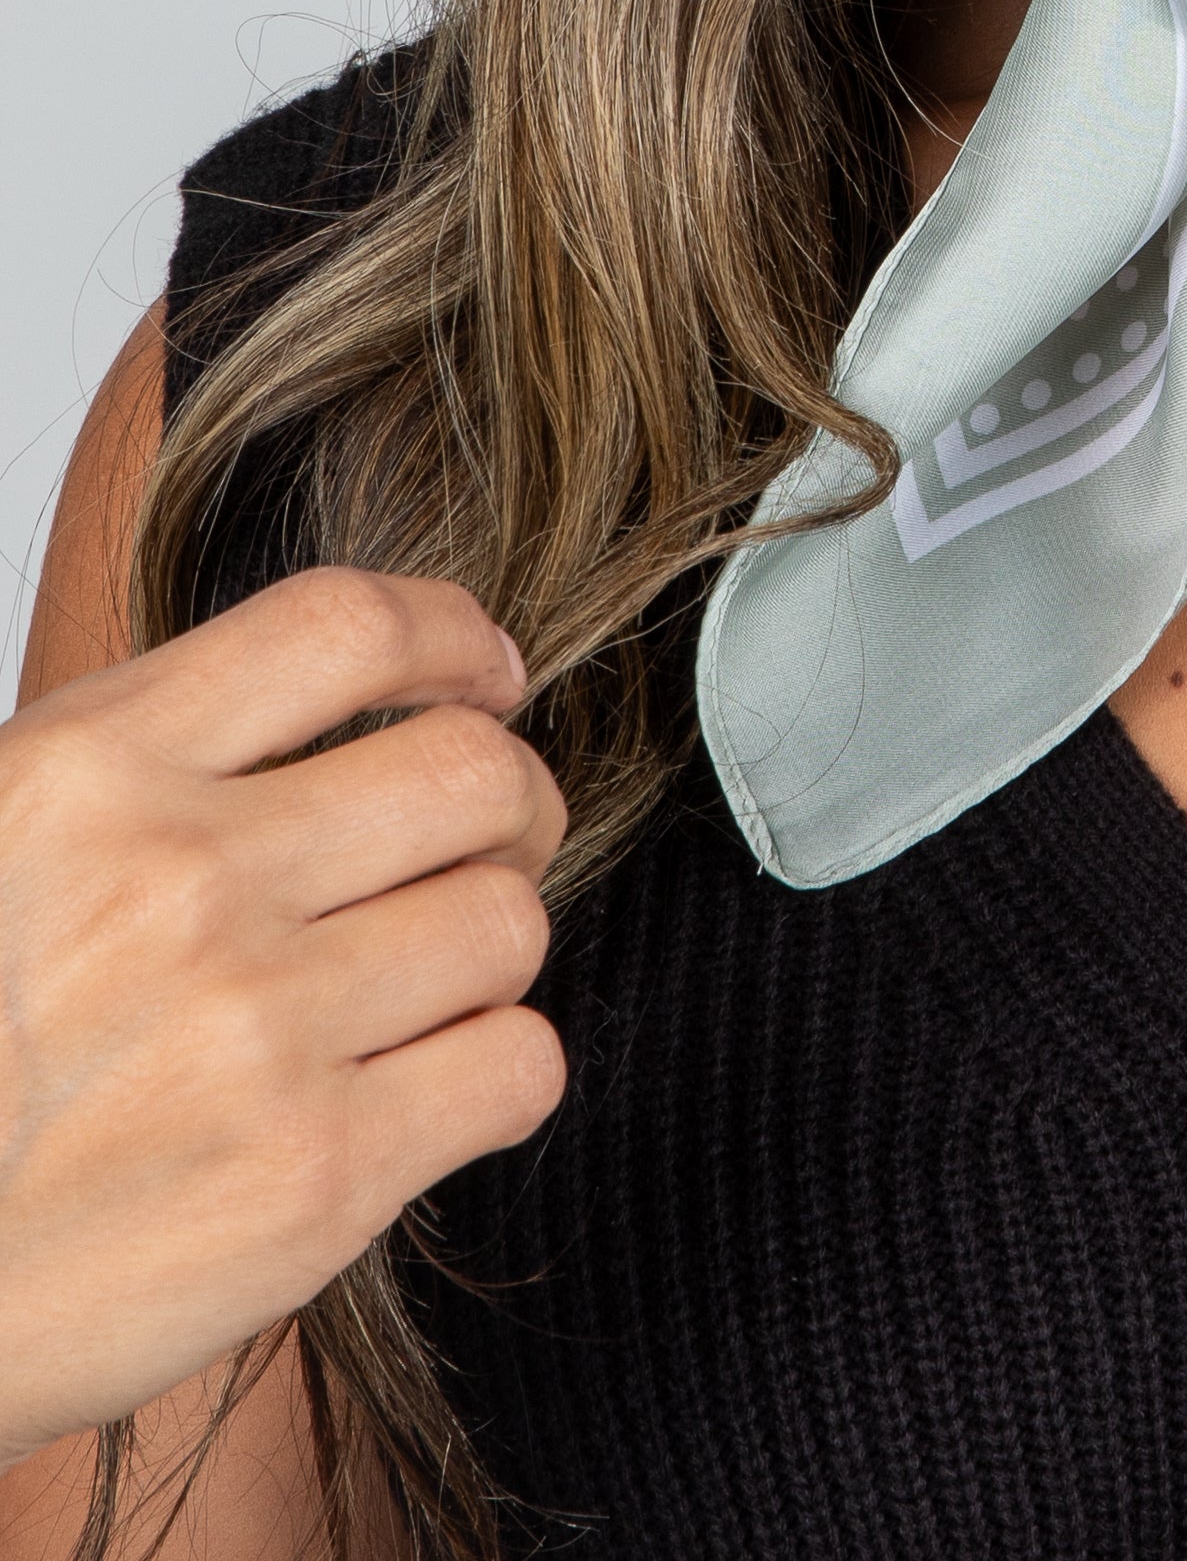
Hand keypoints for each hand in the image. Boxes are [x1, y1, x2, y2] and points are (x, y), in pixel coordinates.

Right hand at [0, 569, 565, 1461]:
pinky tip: (430, 1087)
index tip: (487, 674)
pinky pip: (516, 1066)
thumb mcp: (1, 844)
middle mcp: (180, 883)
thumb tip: (337, 701)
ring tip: (426, 985)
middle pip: (469, 771)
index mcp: (85, 776)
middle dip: (507, 801)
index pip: (343, 626)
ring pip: (506, 920)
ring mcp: (258, 1031)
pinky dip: (498, 1069)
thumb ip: (149, 765)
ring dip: (488, 948)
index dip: (452, 635)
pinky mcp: (314, 1179)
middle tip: (486, 844)